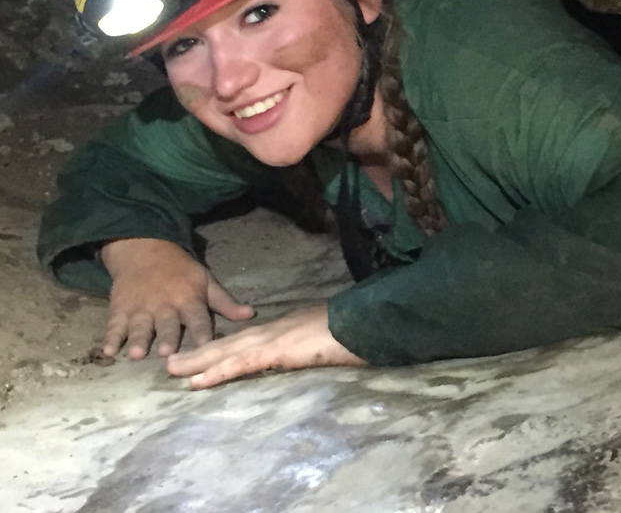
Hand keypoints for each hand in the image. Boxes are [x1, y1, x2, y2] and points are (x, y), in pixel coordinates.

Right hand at [101, 238, 254, 359]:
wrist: (144, 249)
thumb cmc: (180, 271)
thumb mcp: (205, 281)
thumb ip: (225, 302)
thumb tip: (250, 314)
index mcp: (189, 299)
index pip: (199, 318)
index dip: (203, 334)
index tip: (207, 351)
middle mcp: (165, 305)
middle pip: (168, 324)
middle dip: (168, 337)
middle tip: (167, 352)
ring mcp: (141, 308)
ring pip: (140, 326)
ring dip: (139, 339)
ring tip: (137, 354)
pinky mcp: (120, 309)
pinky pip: (114, 325)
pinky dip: (110, 337)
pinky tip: (107, 351)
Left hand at [166, 305, 364, 388]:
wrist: (367, 321)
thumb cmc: (354, 329)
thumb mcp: (327, 336)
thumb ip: (312, 343)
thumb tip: (308, 350)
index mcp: (285, 329)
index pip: (247, 339)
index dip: (222, 346)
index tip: (201, 352)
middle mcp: (274, 330)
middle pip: (230, 342)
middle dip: (201, 352)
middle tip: (171, 362)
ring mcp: (274, 339)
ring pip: (227, 351)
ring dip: (198, 361)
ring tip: (171, 370)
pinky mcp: (277, 351)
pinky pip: (240, 363)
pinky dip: (217, 372)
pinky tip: (197, 381)